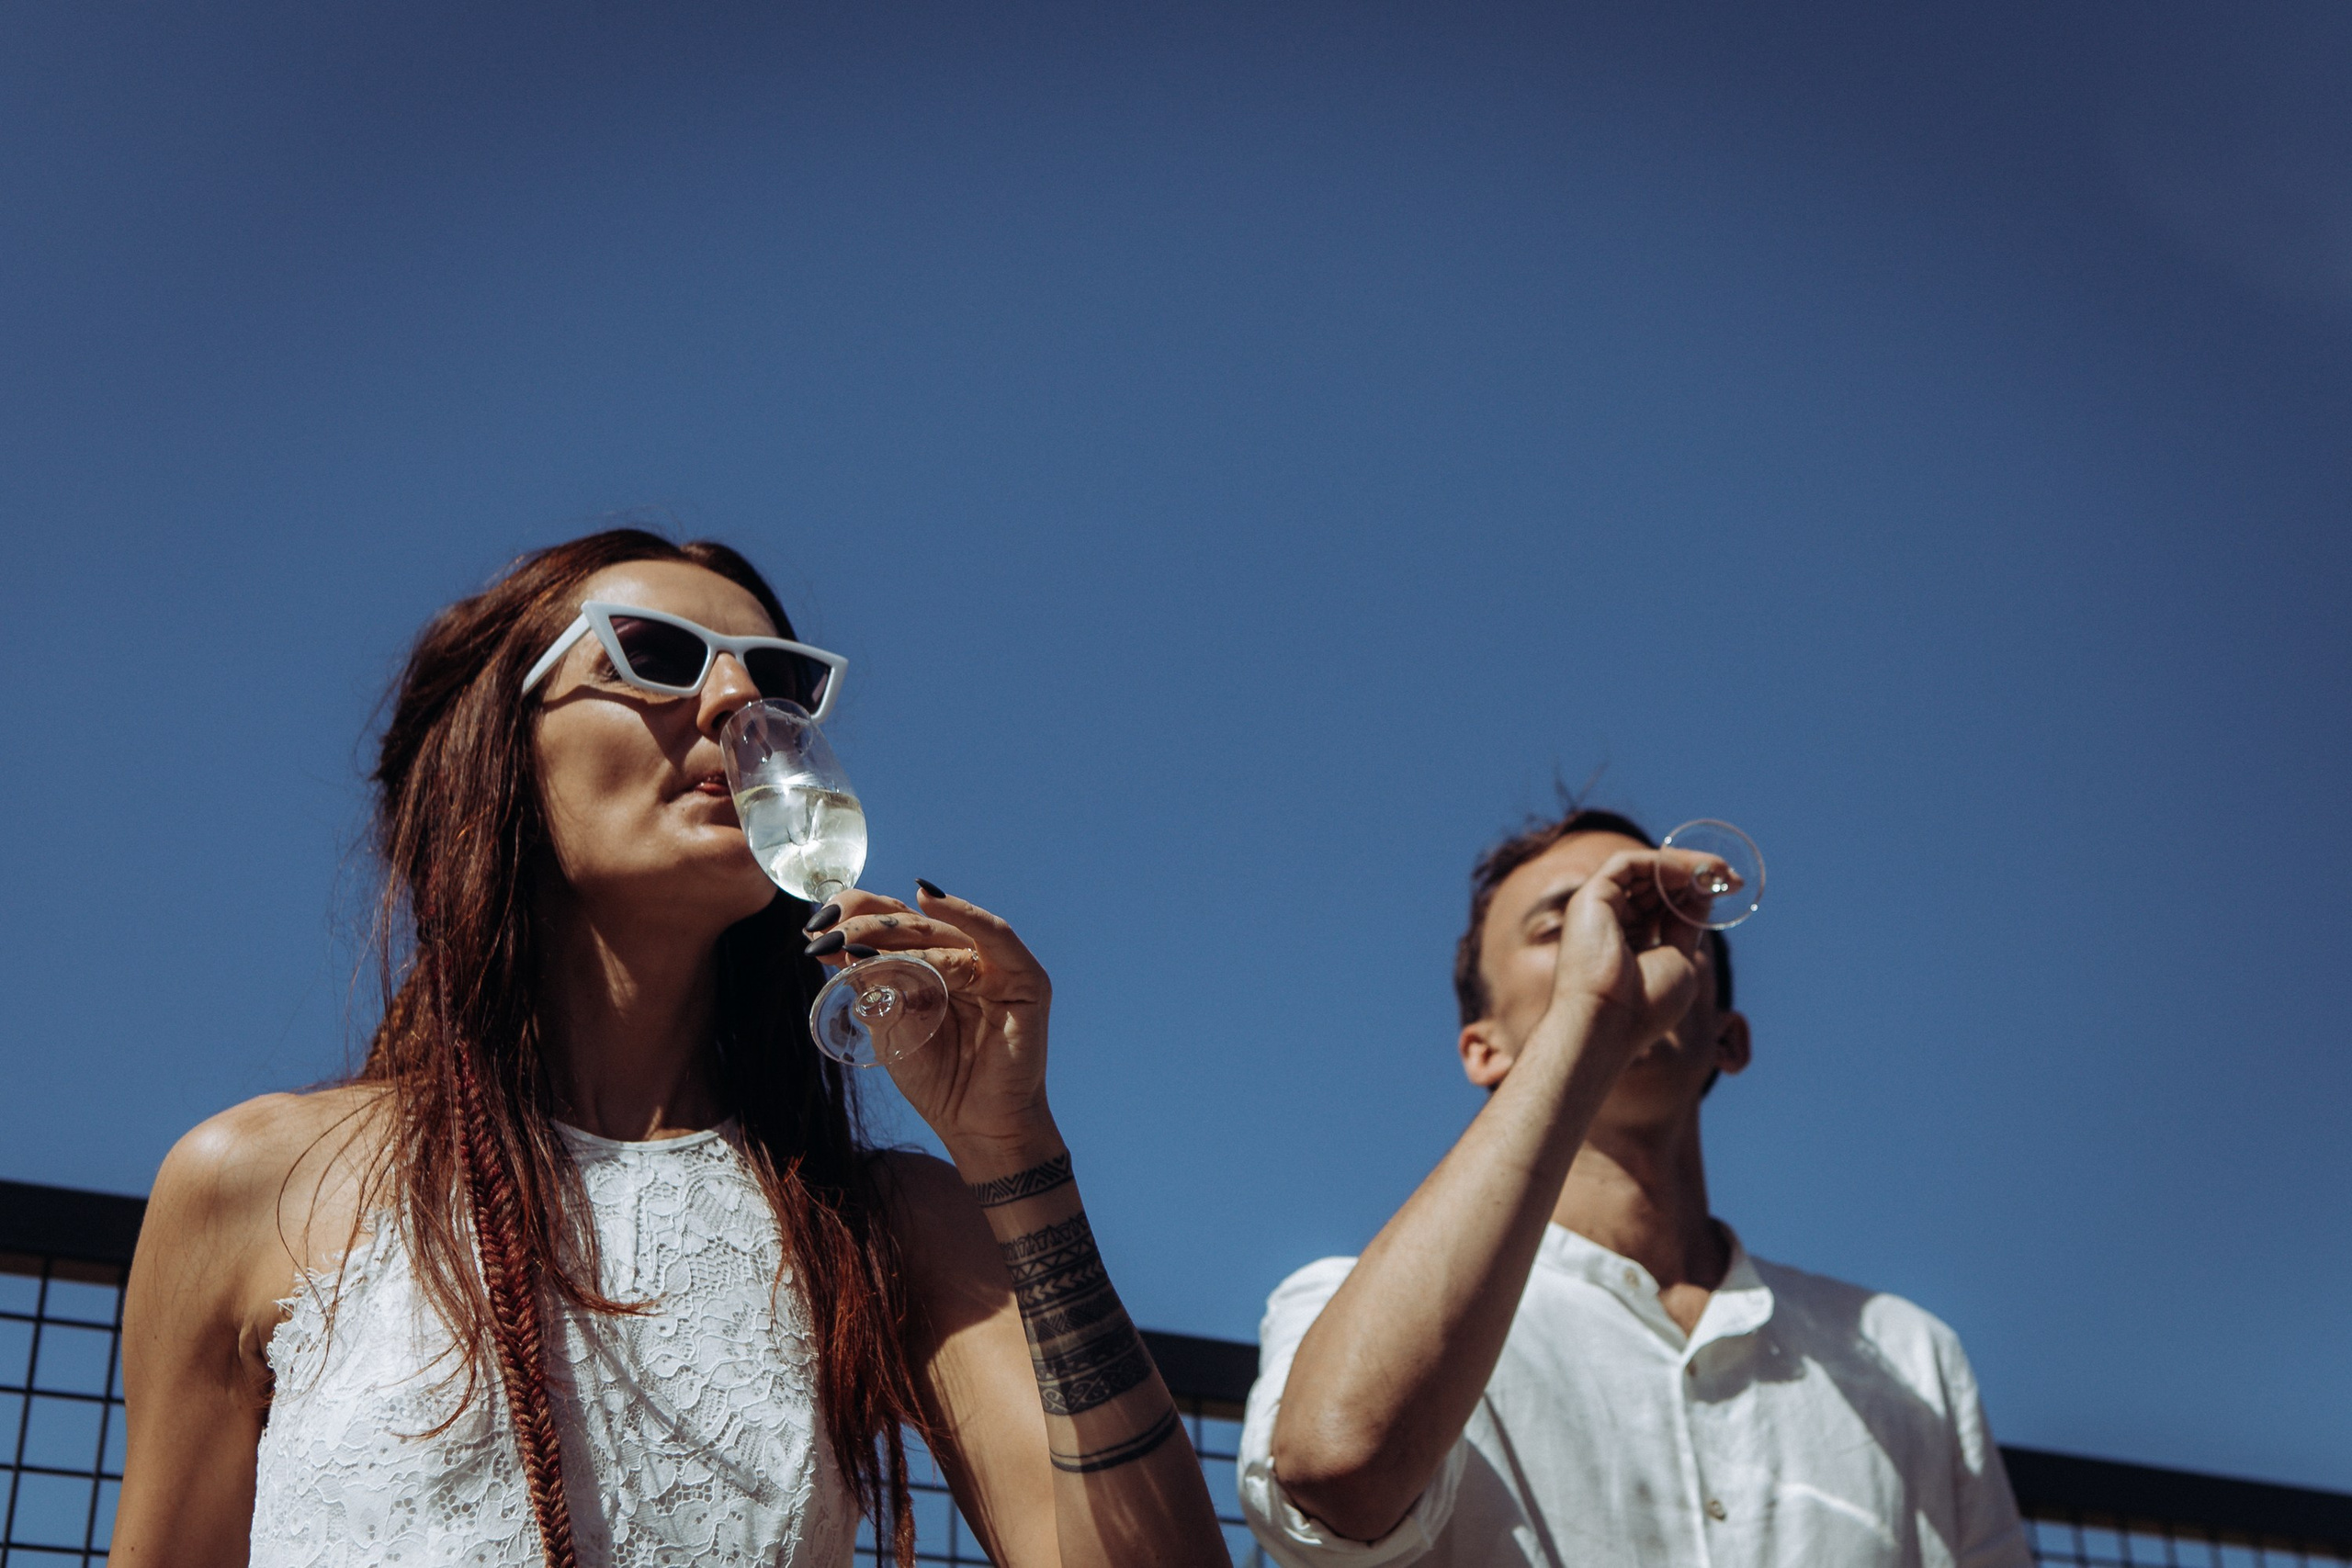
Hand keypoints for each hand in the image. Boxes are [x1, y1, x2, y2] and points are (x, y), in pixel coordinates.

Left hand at [811, 885, 1054, 1161]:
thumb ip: (875, 992)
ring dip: (897, 933)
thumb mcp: (891, 1031)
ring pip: (942, 934)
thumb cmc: (938, 1080)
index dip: (855, 916)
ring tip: (857, 943)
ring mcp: (996, 967)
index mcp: (931, 966)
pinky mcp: (1025, 979)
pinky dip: (967, 915)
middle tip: (828, 935)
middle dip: (866, 926)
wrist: (977, 1126)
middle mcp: (963, 958)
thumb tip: (840, 951)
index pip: (893, 925)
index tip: (815, 927)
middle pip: (913, 924)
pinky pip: (997, 938)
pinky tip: (930, 899)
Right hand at [1546, 848, 1726, 1055]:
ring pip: (1644, 869)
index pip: (1666, 904)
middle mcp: (1613, 920)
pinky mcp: (1591, 896)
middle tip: (1728, 873)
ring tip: (1716, 870)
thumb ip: (1688, 924)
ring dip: (1684, 864)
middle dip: (1696, 875)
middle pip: (1657, 884)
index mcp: (1632, 941)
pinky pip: (1628, 864)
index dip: (1698, 891)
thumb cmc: (1645, 1005)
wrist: (1609, 1023)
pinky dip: (1660, 863)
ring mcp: (1599, 907)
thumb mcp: (1680, 958)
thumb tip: (1705, 891)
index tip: (1732, 885)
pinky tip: (1689, 872)